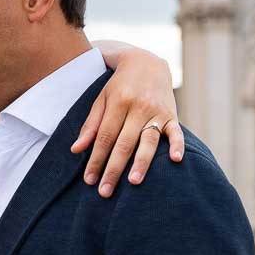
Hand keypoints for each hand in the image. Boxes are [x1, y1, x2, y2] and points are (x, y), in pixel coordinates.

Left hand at [72, 43, 184, 197]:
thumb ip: (91, 125)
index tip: (89, 179)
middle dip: (113, 169)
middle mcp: (138, 107)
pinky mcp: (173, 114)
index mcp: (118, 103)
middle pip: (124, 143)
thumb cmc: (120, 86)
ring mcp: (157, 111)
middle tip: (104, 192)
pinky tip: (176, 160)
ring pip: (148, 140)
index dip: (96, 159)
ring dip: (142, 162)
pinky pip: (176, 131)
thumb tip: (76, 150)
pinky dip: (178, 145)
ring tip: (133, 182)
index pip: (105, 137)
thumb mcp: (101, 99)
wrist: (147, 62)